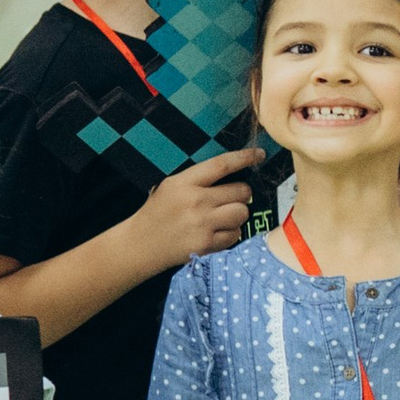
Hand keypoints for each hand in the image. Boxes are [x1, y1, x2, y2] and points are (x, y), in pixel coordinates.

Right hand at [134, 145, 258, 270]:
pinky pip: (236, 234)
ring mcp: (202, 224)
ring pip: (242, 212)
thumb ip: (199, 179)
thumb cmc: (158, 213)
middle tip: (230, 198)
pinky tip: (215, 232)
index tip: (259, 154)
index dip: (244, 157)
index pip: (222, 164)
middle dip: (241, 193)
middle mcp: (195, 202)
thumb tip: (234, 170)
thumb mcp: (171, 187)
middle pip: (241, 191)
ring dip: (237, 214)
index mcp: (184, 183)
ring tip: (221, 216)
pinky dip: (230, 233)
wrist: (140, 245)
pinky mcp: (207, 244)